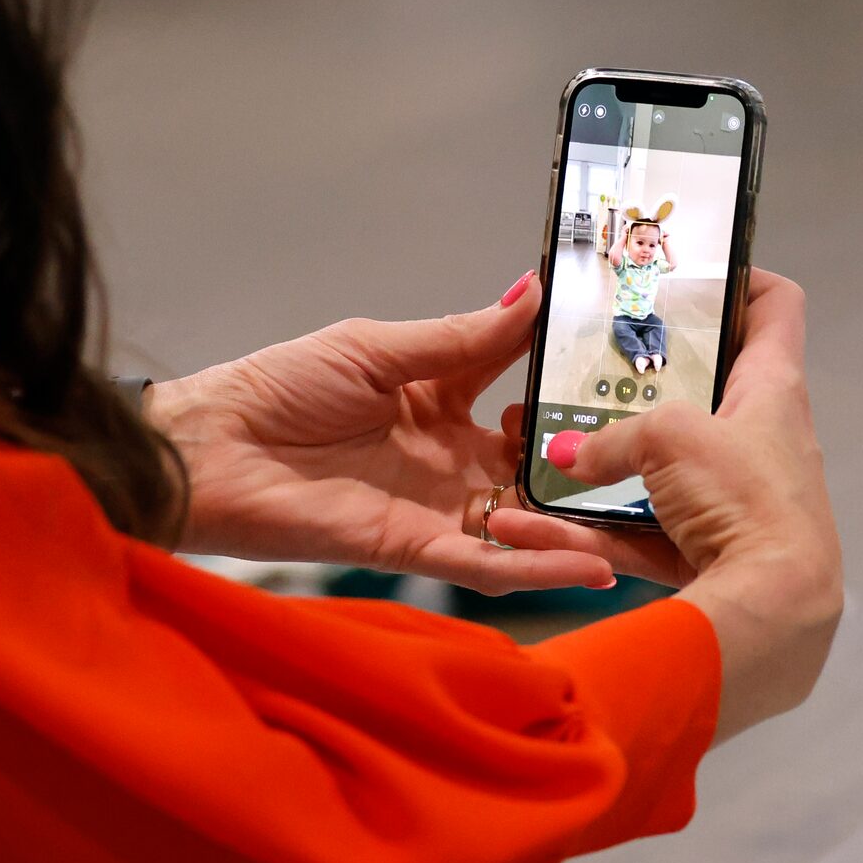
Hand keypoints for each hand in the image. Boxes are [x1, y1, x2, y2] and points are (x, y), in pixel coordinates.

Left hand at [148, 276, 615, 593]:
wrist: (208, 452)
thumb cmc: (275, 390)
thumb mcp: (377, 349)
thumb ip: (460, 337)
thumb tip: (528, 295)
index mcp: (441, 399)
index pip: (521, 384)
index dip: (566, 376)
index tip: (621, 355)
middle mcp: (450, 456)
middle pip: (536, 461)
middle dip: (590, 458)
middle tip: (654, 446)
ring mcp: (439, 504)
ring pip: (526, 519)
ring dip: (578, 522)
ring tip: (643, 519)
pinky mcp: (418, 547)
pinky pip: (491, 562)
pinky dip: (540, 567)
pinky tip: (592, 565)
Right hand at [489, 271, 842, 736]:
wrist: (775, 615)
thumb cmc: (745, 499)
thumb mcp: (670, 439)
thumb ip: (612, 438)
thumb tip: (565, 457)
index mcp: (773, 388)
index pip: (775, 307)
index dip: (739, 277)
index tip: (688, 273)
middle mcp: (762, 440)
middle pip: (700, 390)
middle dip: (636, 383)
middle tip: (582, 369)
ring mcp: (734, 501)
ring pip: (656, 472)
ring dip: (596, 469)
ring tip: (533, 456)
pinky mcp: (708, 555)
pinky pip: (638, 535)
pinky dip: (587, 533)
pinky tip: (525, 528)